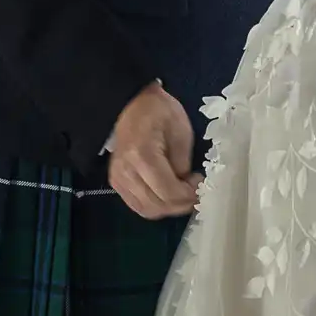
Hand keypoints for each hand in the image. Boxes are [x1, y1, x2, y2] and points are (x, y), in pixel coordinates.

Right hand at [107, 81, 202, 219]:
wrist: (133, 104)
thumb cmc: (160, 112)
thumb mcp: (181, 132)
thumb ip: (183, 163)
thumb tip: (186, 185)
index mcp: (142, 156)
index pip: (168, 192)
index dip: (187, 195)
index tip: (199, 183)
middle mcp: (126, 172)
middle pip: (157, 206)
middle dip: (180, 205)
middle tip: (195, 192)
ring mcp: (118, 179)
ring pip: (147, 210)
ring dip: (168, 208)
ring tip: (183, 194)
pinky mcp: (116, 182)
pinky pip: (138, 205)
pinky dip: (156, 206)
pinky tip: (168, 195)